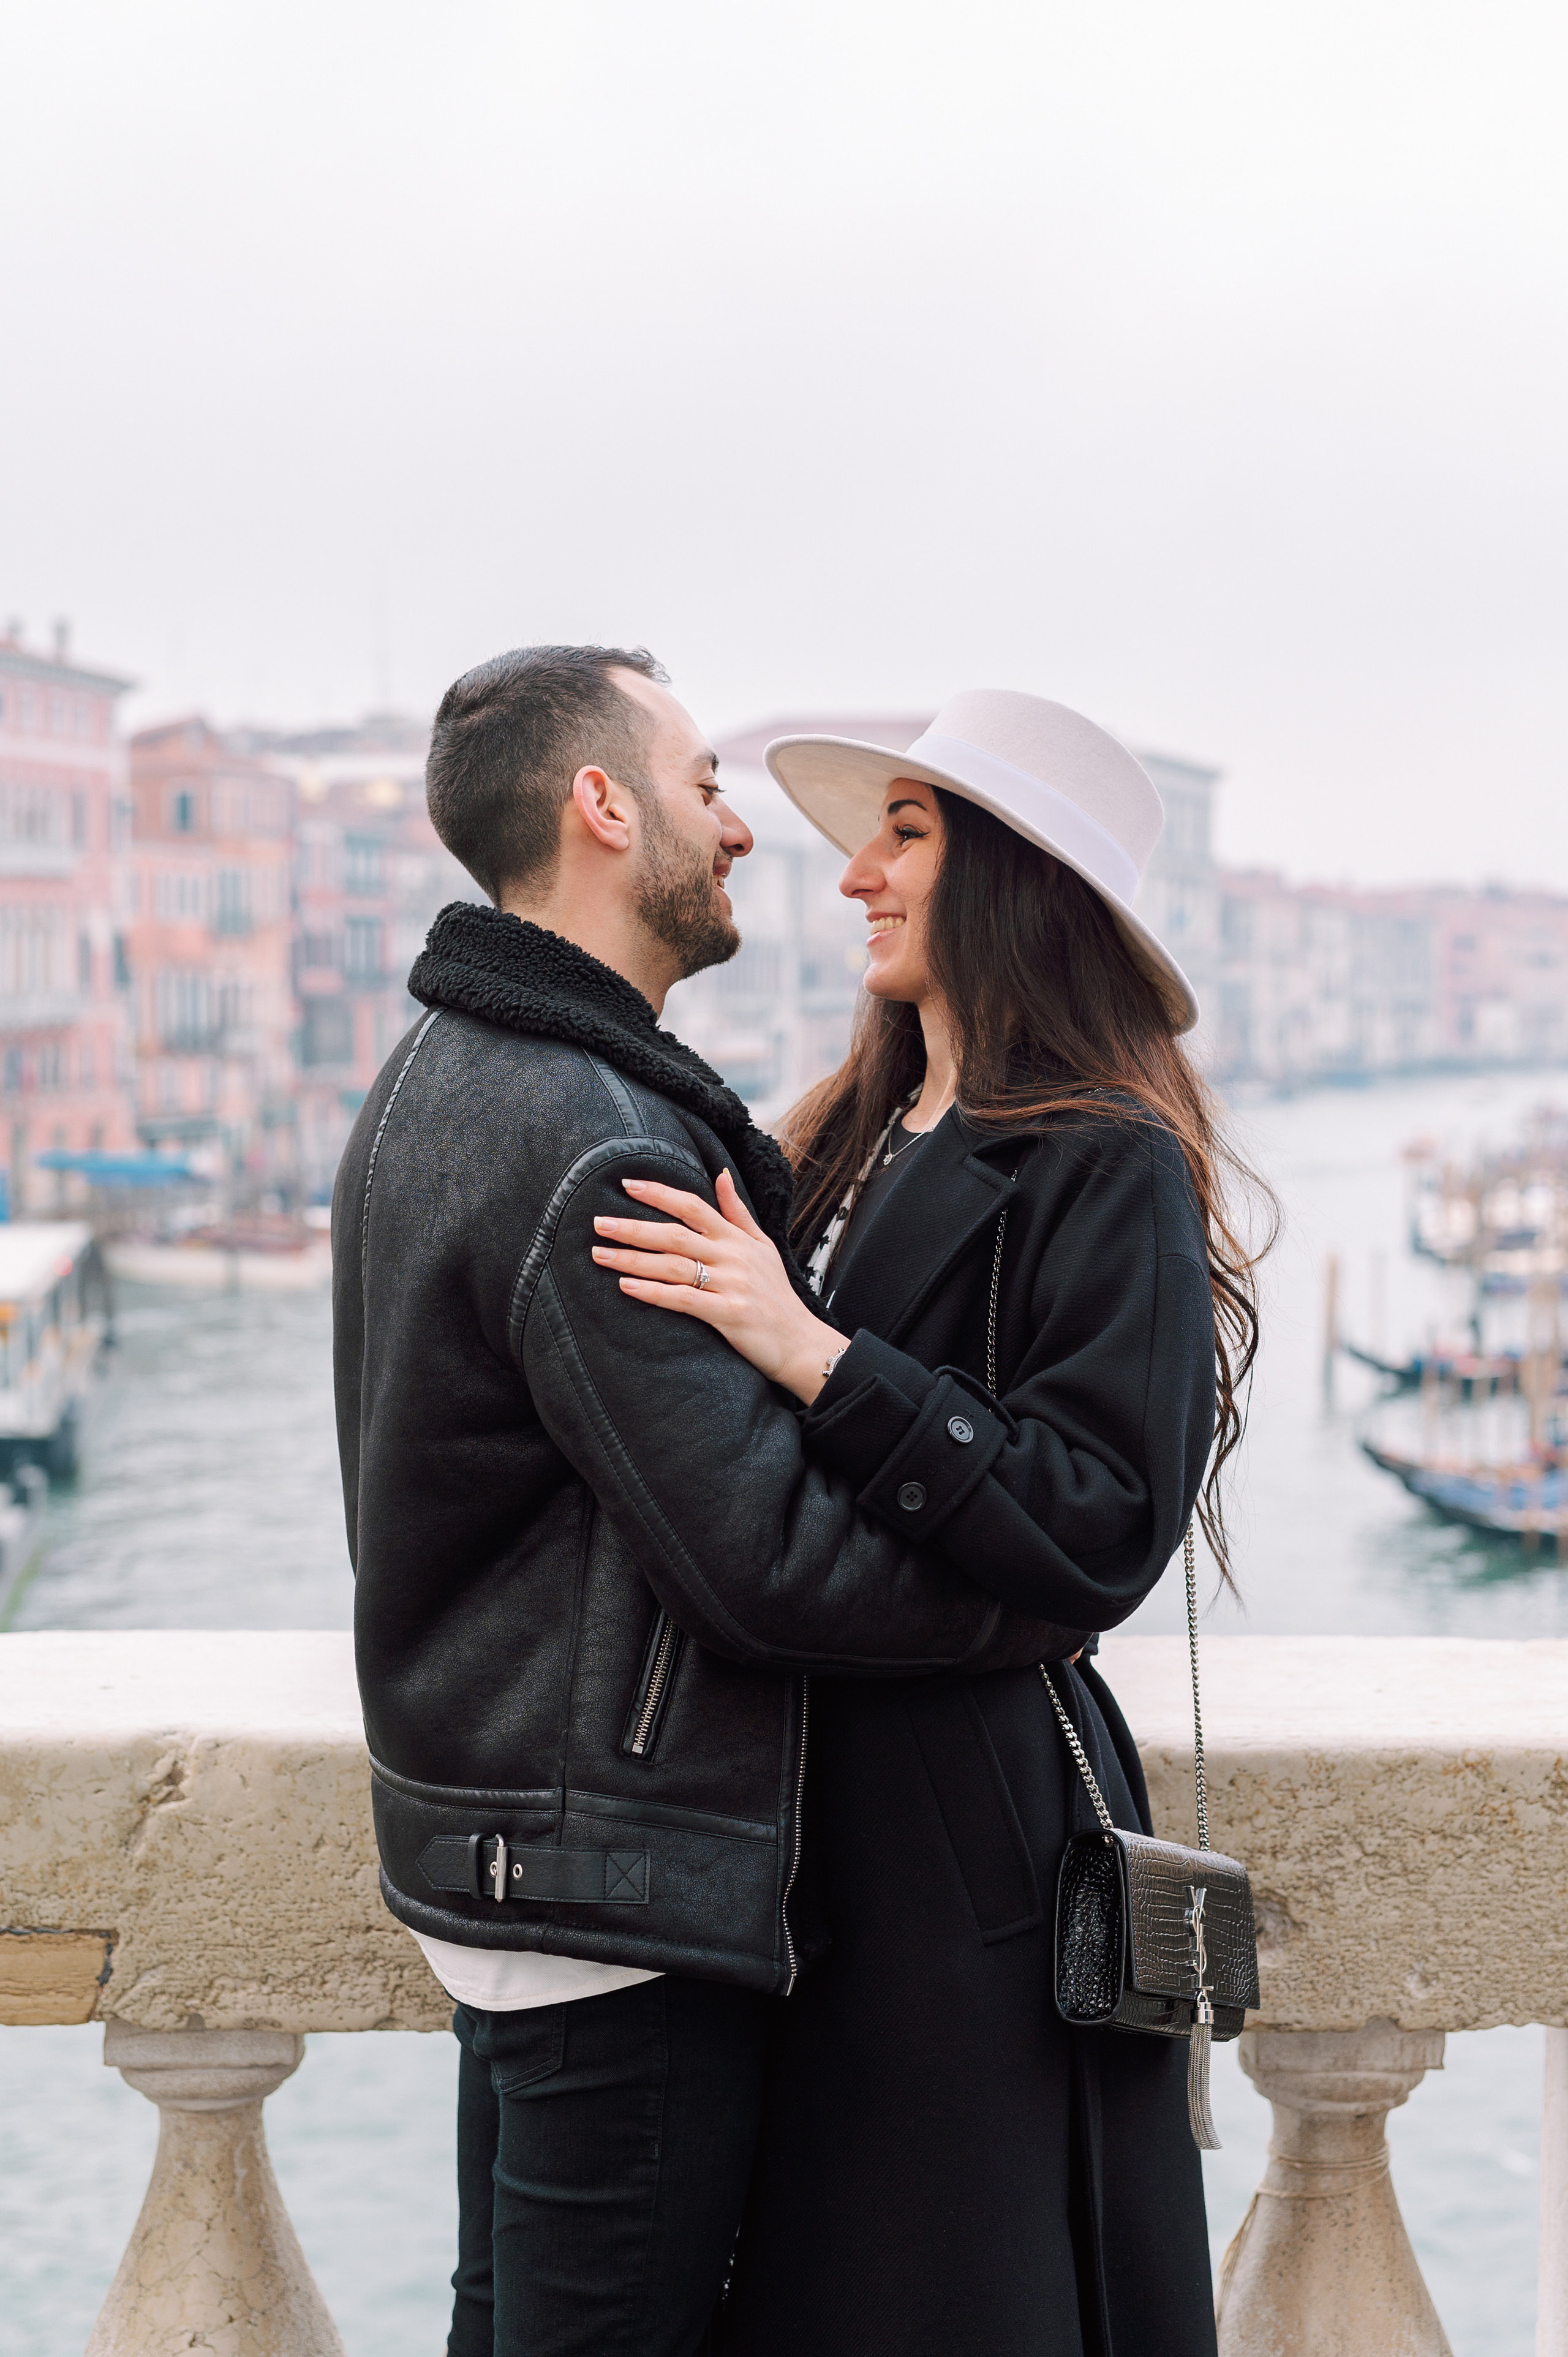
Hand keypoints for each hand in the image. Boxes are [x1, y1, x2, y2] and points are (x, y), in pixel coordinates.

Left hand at [591, 1171, 847, 1403]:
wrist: (801, 1343)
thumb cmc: (777, 1295)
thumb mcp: (762, 1246)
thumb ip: (737, 1212)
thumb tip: (720, 1174)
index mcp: (737, 1239)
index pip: (694, 1206)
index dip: (660, 1193)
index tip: (627, 1184)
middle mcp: (734, 1257)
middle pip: (676, 1234)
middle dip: (634, 1227)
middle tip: (599, 1222)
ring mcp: (732, 1285)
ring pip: (675, 1266)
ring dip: (633, 1260)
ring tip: (600, 1255)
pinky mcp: (730, 1315)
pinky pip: (685, 1300)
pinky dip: (654, 1293)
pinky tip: (626, 1288)